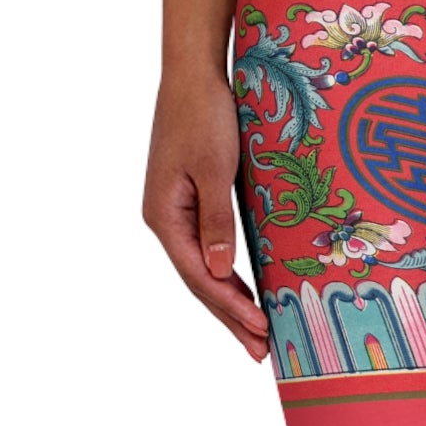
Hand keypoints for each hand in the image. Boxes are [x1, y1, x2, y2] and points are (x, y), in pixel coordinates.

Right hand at [142, 69, 268, 361]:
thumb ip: (216, 221)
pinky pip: (209, 250)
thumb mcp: (213, 168)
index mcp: (164, 215)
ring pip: (204, 270)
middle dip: (231, 317)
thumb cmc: (204, 113)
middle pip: (200, 281)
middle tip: (261, 352)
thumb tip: (219, 271)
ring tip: (256, 335)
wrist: (193, 73)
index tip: (261, 330)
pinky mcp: (191, 202)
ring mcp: (176, 212)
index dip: (231, 307)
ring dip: (230, 302)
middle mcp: (165, 219)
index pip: (200, 276)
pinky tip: (243, 292)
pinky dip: (227, 275)